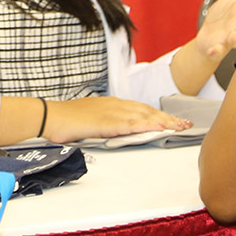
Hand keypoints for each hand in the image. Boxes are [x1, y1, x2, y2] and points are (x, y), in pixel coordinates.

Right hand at [43, 96, 191, 143]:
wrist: (50, 116)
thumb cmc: (67, 120)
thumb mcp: (92, 120)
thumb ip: (108, 123)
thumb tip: (120, 130)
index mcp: (112, 104)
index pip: (142, 109)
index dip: (159, 114)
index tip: (174, 120)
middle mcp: (116, 105)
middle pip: (148, 111)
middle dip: (168, 118)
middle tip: (185, 124)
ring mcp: (112, 112)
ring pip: (144, 116)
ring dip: (164, 121)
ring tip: (179, 126)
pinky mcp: (107, 122)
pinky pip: (132, 124)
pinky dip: (148, 125)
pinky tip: (159, 128)